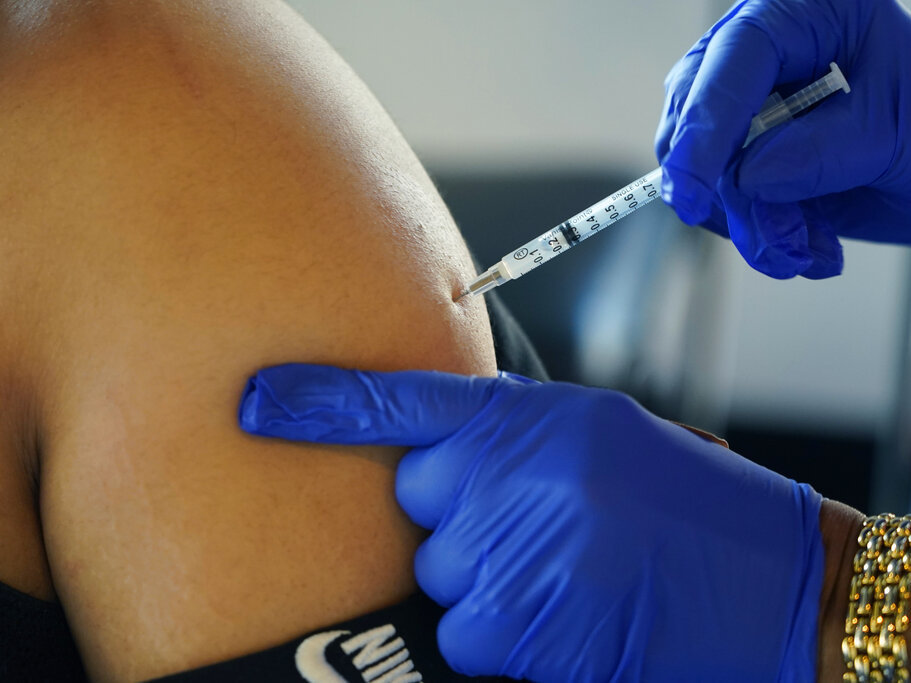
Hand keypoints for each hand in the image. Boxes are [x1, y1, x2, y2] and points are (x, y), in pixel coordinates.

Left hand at [239, 364, 823, 681]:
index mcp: (526, 422)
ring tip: (569, 574)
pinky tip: (573, 612)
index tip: (258, 401)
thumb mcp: (593, 433)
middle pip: (420, 509)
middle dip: (462, 520)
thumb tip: (436, 457)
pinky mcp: (528, 641)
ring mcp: (515, 566)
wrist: (767, 578)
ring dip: (489, 585)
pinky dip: (512, 636)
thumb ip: (505, 438)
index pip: (400, 405)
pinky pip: (474, 640)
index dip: (321, 403)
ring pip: (445, 582)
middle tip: (539, 523)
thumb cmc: (679, 496)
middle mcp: (510, 485)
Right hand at [656, 0, 910, 278]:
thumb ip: (820, 153)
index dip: (704, 128)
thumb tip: (748, 178)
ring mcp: (750, 110)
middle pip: (698, 118)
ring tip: (808, 249)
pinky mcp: (745, 157)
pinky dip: (761, 235)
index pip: (733, 60)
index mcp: (806, 15)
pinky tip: (808, 242)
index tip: (691, 195)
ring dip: (754, 227)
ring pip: (707, 173)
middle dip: (732, 193)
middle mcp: (766, 56)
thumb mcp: (894, 134)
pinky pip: (723, 203)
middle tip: (773, 244)